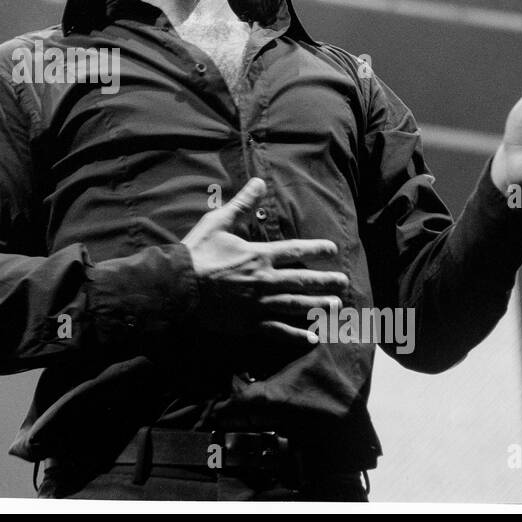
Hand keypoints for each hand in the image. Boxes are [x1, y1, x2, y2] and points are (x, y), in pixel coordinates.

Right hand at [181, 178, 347, 345]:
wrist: (177, 286)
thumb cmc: (197, 252)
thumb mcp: (218, 222)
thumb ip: (241, 204)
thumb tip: (259, 182)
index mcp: (259, 255)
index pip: (295, 251)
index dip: (316, 249)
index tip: (332, 250)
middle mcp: (264, 280)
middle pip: (302, 280)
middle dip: (325, 281)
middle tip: (343, 282)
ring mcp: (258, 303)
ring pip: (295, 305)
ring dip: (317, 305)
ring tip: (335, 305)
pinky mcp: (248, 322)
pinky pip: (277, 330)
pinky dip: (295, 335)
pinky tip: (311, 339)